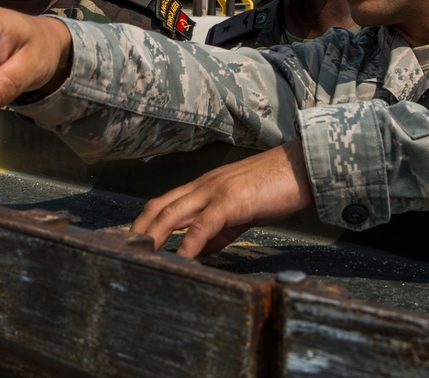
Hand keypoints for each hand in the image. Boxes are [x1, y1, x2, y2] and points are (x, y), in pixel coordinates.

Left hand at [131, 139, 313, 257]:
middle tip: (124, 250)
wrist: (304, 168)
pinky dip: (188, 244)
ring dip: (154, 236)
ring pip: (174, 212)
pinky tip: (182, 259)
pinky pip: (203, 225)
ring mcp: (216, 190)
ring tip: (141, 256)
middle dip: (140, 229)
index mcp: (207, 185)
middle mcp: (205, 184)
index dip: (146, 220)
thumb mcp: (244, 211)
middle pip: (161, 205)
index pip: (166, 201)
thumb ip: (221, 230)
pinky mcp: (232, 201)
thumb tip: (201, 250)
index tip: (134, 240)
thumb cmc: (279, 187)